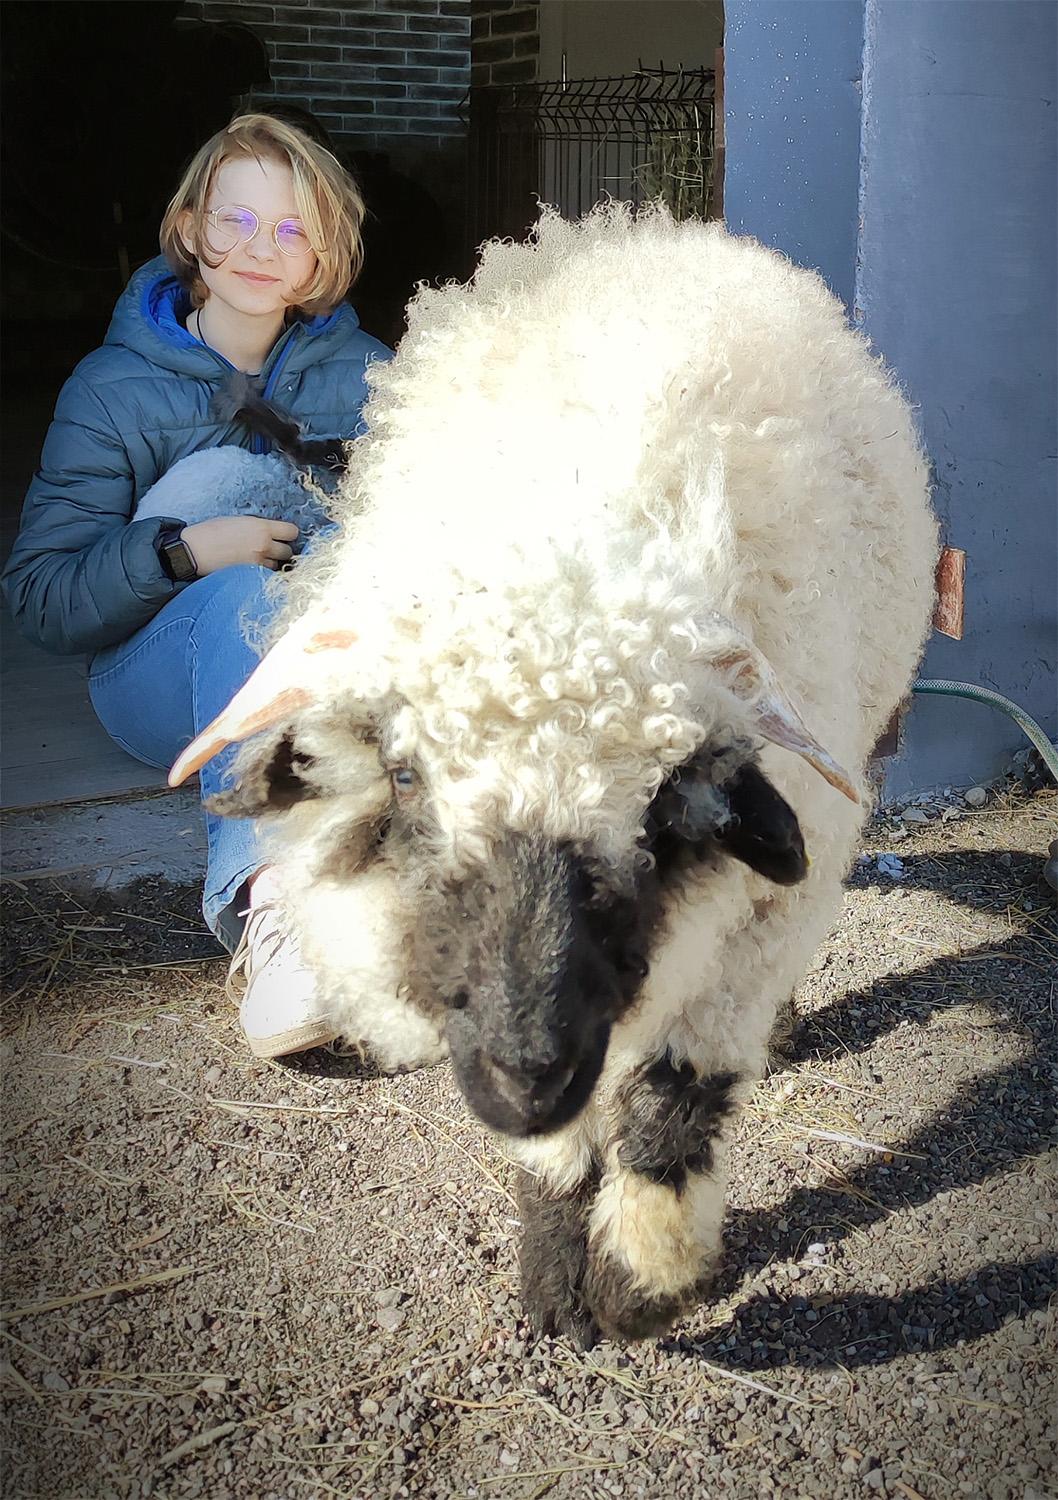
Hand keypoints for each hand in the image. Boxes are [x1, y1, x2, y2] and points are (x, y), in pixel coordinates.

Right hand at [180, 517, 299, 574]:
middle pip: (288, 552)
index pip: (292, 531)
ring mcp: (258, 563)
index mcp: (261, 527)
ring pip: (278, 566)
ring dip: (272, 564)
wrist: (193, 551)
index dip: (289, 534)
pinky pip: (266, 577)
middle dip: (281, 551)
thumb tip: (271, 533)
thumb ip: (258, 527)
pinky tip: (252, 569)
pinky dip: (263, 574)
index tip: (284, 536)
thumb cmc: (210, 532)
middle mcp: (264, 545)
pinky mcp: (251, 576)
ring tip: (257, 560)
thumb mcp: (238, 521)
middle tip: (271, 550)